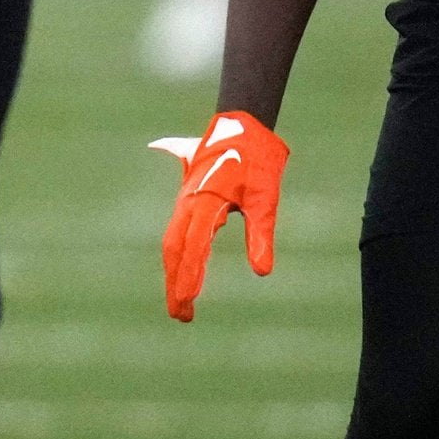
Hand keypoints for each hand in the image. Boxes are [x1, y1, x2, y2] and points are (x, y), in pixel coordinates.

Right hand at [150, 111, 289, 321]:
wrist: (242, 122)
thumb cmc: (256, 159)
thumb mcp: (265, 197)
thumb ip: (261, 235)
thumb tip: (262, 272)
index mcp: (206, 202)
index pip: (194, 250)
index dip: (189, 280)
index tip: (187, 307)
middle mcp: (189, 202)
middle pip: (175, 249)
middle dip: (176, 283)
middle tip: (181, 316)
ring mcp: (186, 199)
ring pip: (173, 240)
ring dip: (174, 270)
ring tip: (180, 298)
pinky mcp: (189, 196)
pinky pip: (178, 230)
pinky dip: (177, 253)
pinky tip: (181, 266)